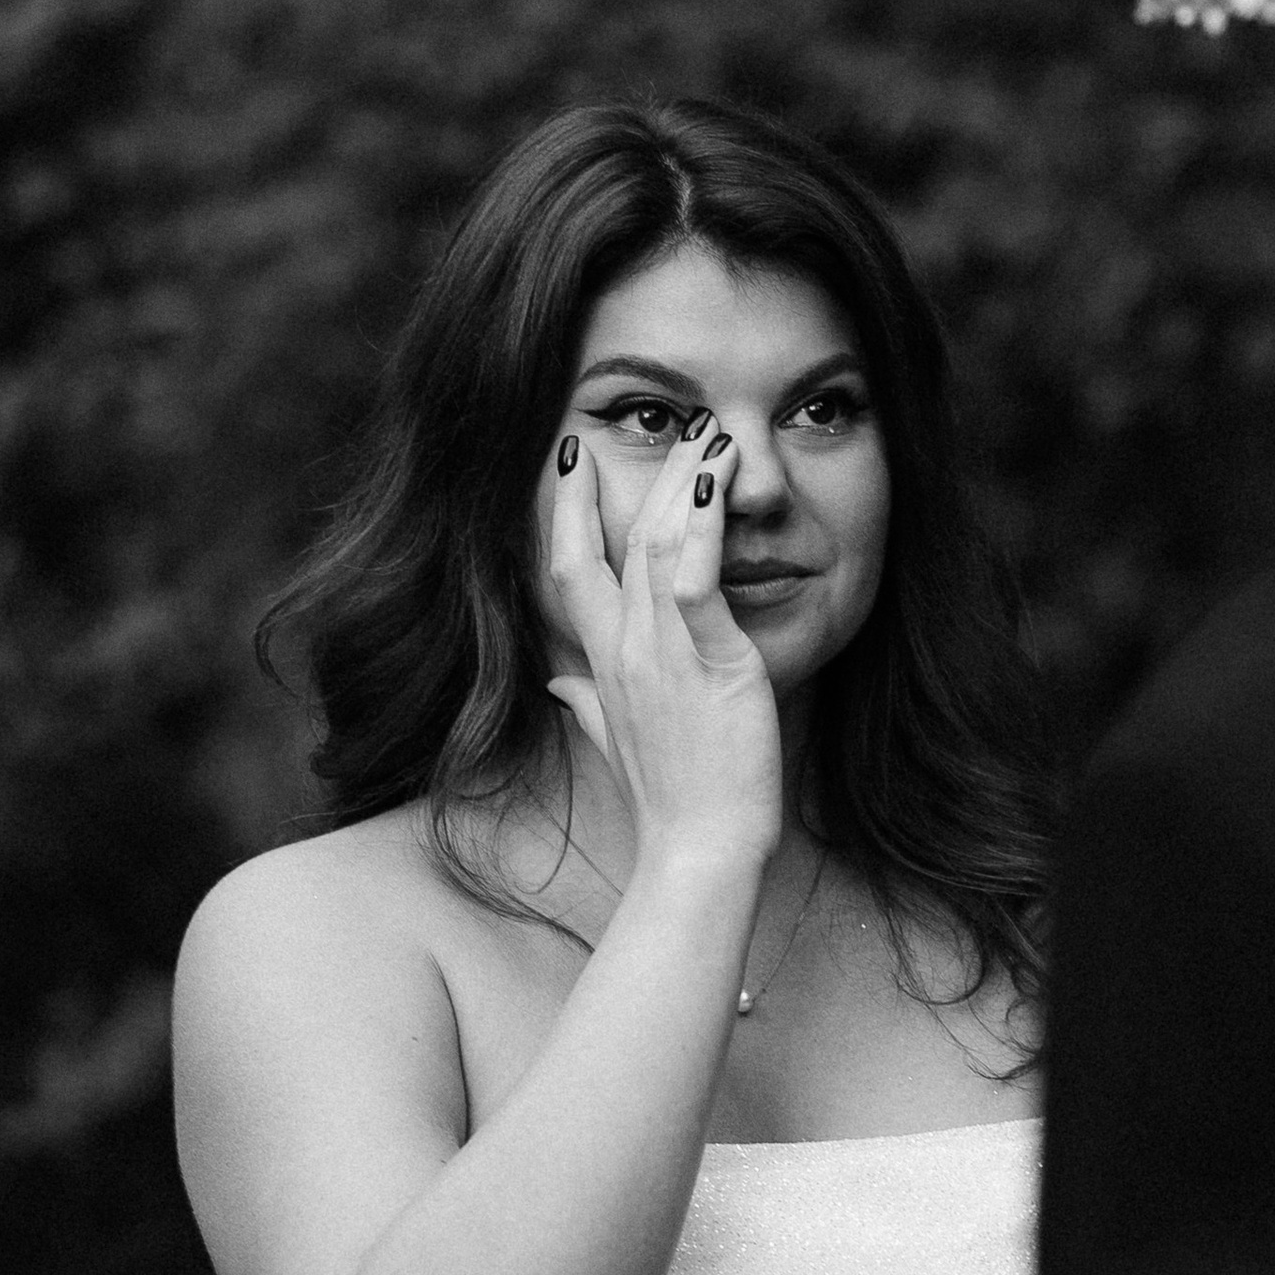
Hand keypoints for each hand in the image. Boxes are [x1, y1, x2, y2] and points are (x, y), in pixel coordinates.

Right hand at [542, 414, 784, 876]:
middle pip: (614, 540)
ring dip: (682, 483)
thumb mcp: (613, 744)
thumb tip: (557, 684)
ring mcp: (662, 654)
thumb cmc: (669, 800)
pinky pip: (696, 581)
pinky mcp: (709, 663)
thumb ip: (581, 705)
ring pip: (657, 544)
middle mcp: (624, 649)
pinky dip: (704, 528)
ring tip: (708, 436)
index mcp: (601, 663)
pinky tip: (717, 486)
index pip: (569, 568)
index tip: (575, 458)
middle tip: (670, 424)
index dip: (568, 509)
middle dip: (638, 474)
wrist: (699, 850)